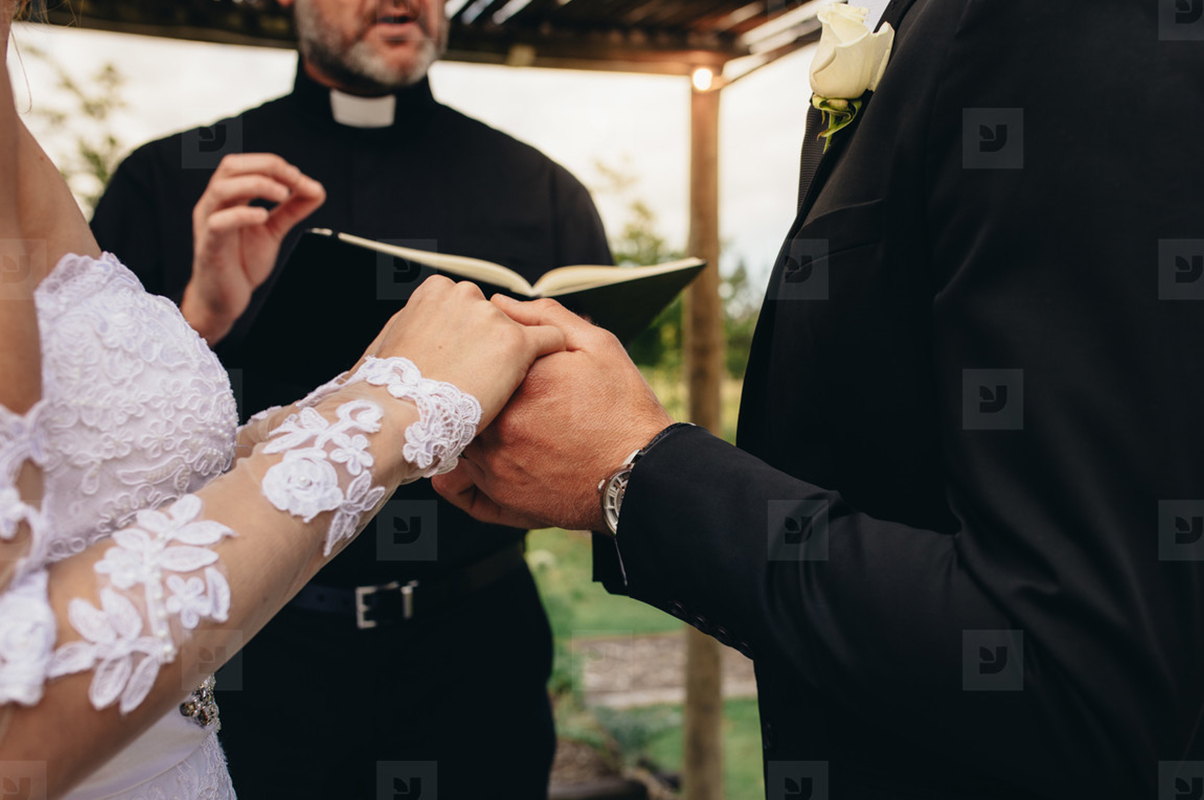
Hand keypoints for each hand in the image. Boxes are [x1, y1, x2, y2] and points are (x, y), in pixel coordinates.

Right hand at [180, 154, 324, 344]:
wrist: (224, 299)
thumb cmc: (240, 262)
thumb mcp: (272, 230)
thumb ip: (291, 210)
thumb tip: (316, 189)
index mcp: (228, 197)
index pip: (244, 164)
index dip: (274, 165)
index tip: (300, 179)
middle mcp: (214, 205)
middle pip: (231, 166)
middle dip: (266, 166)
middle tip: (294, 179)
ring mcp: (209, 224)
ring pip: (222, 189)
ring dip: (256, 184)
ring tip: (283, 195)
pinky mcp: (209, 247)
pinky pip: (219, 223)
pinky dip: (242, 215)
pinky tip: (263, 217)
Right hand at [362, 277, 567, 429]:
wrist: (396, 418)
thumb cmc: (383, 391)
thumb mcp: (384, 346)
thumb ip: (411, 327)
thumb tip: (417, 327)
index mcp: (434, 291)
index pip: (466, 306)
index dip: (468, 336)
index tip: (465, 359)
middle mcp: (466, 295)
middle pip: (494, 316)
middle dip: (492, 344)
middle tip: (484, 378)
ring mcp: (492, 318)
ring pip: (522, 329)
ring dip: (517, 355)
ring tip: (507, 388)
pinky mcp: (517, 343)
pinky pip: (552, 340)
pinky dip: (553, 355)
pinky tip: (547, 377)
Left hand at [432, 296, 673, 530]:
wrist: (642, 474)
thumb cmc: (624, 411)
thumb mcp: (597, 346)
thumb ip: (546, 319)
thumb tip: (502, 304)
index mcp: (519, 384)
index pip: (474, 361)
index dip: (481, 360)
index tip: (494, 362)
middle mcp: (500, 426)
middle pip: (460, 403)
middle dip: (471, 395)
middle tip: (491, 394)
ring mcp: (495, 466)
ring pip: (456, 441)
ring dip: (466, 431)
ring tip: (493, 426)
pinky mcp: (500, 498)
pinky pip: (458, 486)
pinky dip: (458, 475)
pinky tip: (479, 461)